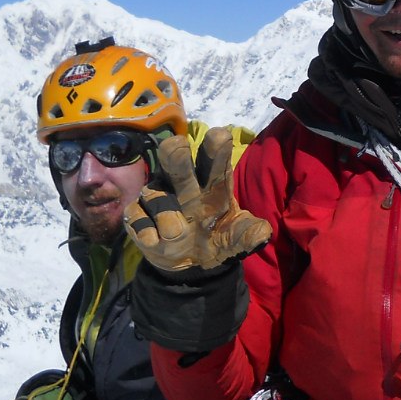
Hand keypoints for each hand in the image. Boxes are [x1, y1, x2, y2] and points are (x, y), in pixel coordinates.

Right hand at [124, 127, 269, 273]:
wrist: (189, 263)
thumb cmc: (215, 238)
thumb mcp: (234, 240)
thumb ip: (247, 234)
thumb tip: (264, 233)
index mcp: (212, 183)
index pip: (214, 161)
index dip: (216, 149)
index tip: (220, 136)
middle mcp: (183, 183)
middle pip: (178, 163)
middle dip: (177, 155)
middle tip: (177, 145)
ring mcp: (158, 196)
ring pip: (156, 196)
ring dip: (166, 217)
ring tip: (177, 235)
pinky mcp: (136, 213)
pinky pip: (138, 218)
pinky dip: (147, 232)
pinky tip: (155, 241)